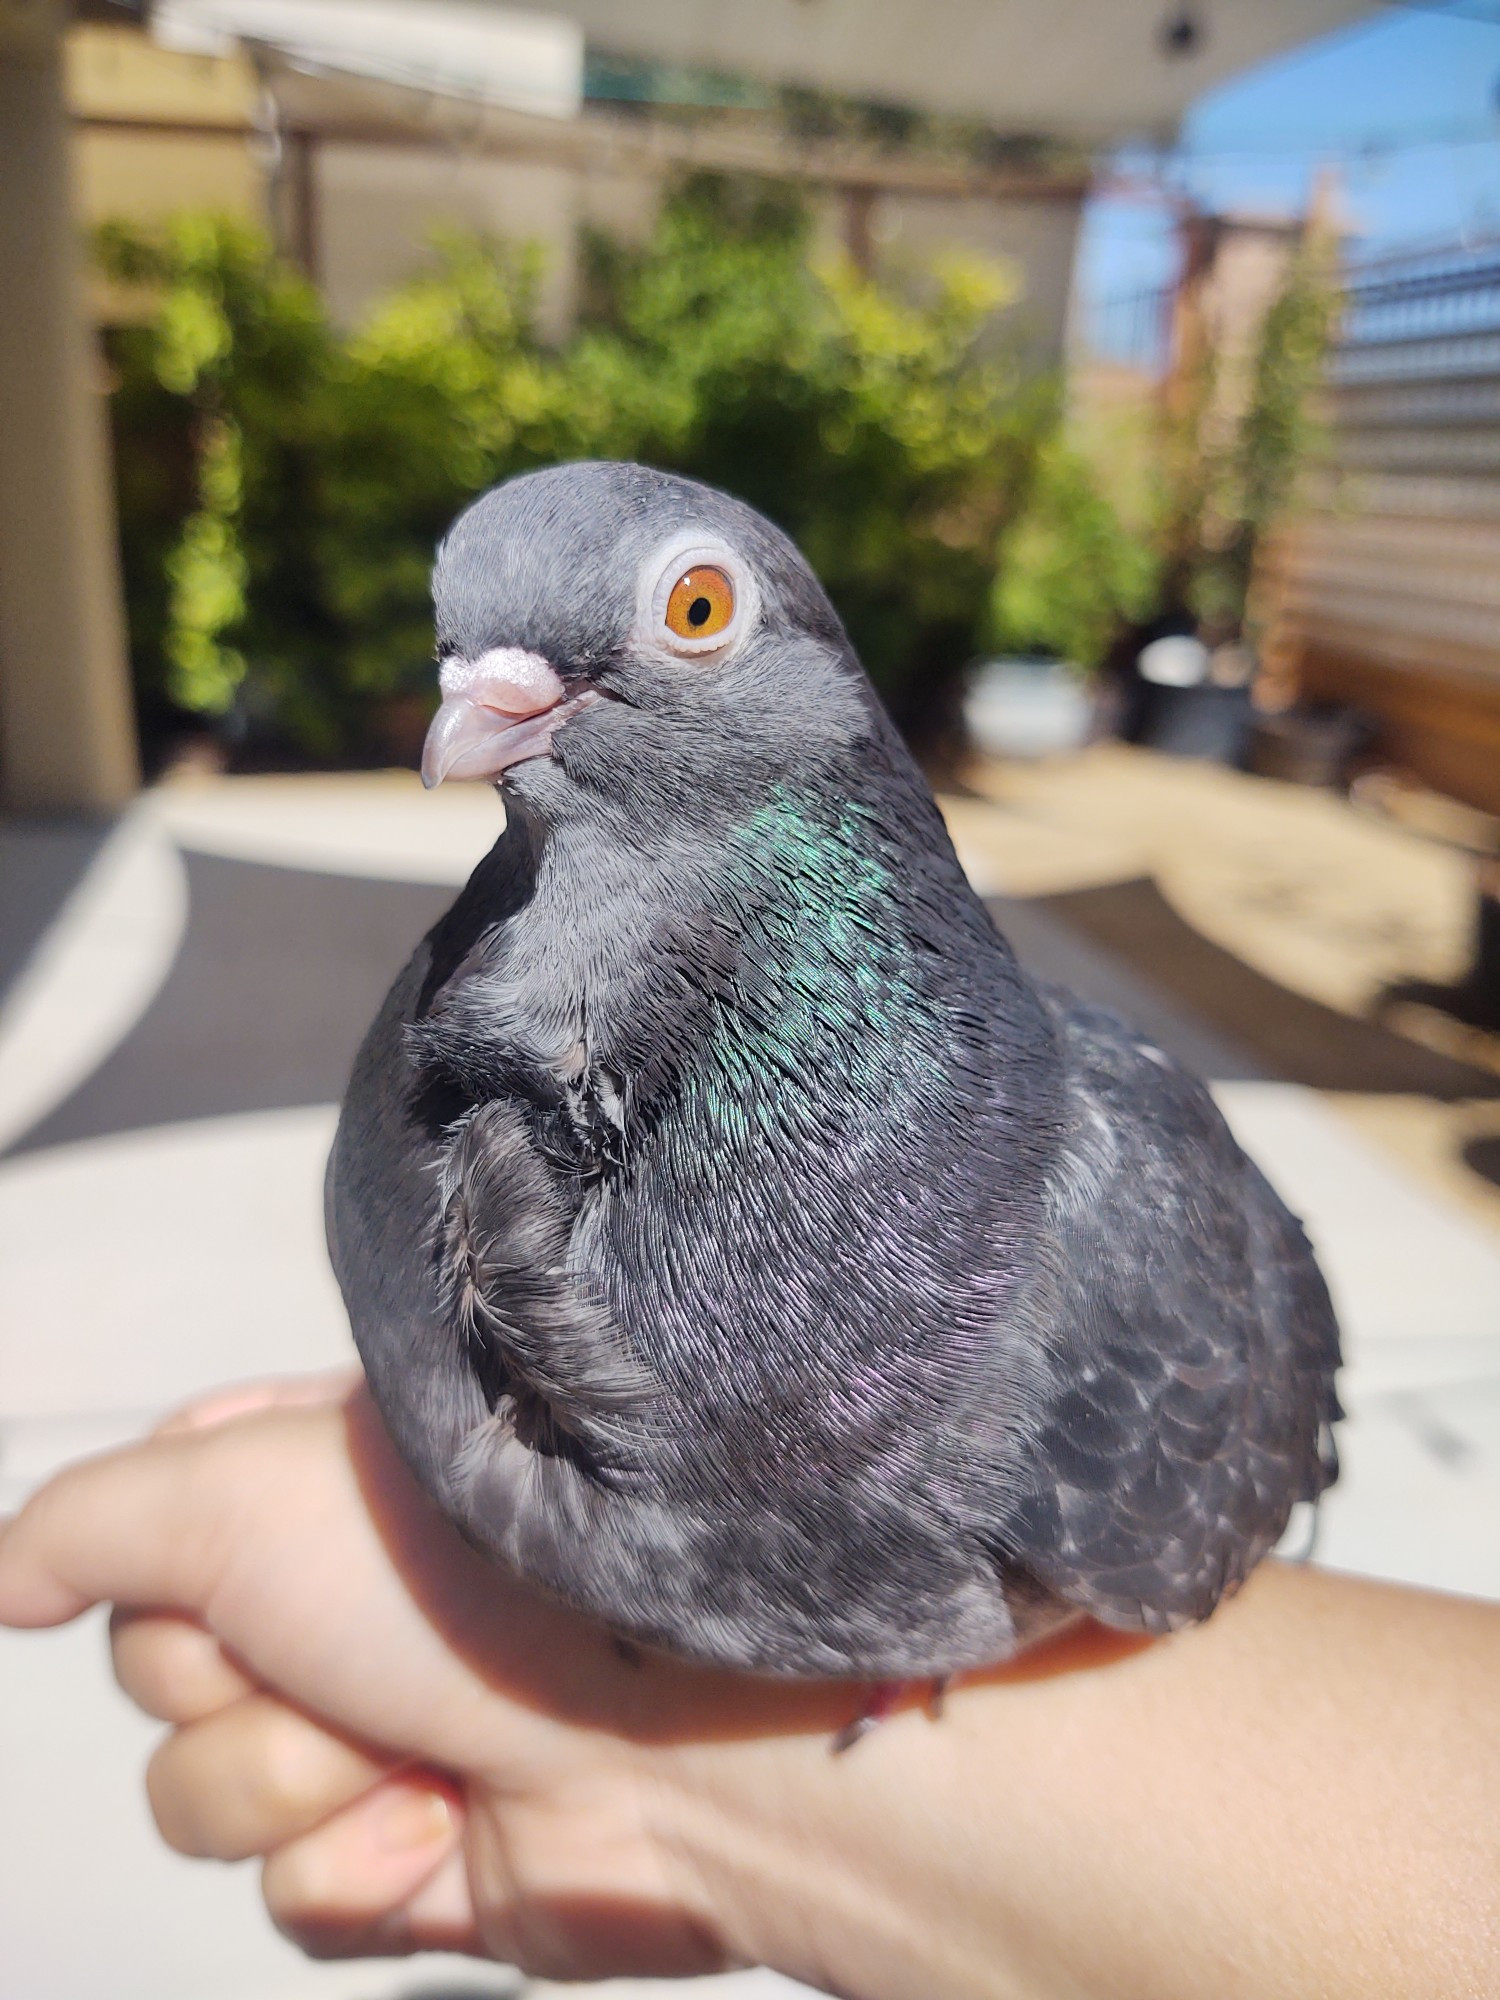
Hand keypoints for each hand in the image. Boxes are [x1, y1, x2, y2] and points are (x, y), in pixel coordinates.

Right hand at [0, 1376, 848, 1977]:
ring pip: (201, 1800)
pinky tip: (453, 1816)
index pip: (139, 1532)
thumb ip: (88, 1521)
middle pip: (158, 1673)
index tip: (256, 1544)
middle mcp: (343, 1599)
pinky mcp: (414, 1850)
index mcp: (313, 1486)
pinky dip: (362, 1862)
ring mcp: (380, 1724)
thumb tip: (2, 1579)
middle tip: (354, 1647)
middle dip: (238, 1680)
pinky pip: (289, 1896)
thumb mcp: (235, 1489)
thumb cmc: (476, 1571)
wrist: (668, 1723)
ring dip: (300, 1779)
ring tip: (422, 1736)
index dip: (173, 1558)